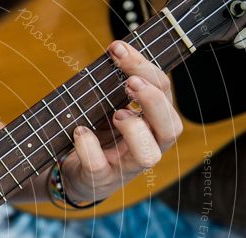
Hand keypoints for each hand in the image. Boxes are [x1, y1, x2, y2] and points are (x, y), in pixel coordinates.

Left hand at [60, 40, 183, 204]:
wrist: (75, 172)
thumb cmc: (98, 134)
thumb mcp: (110, 106)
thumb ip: (117, 86)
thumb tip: (116, 50)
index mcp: (154, 123)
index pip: (164, 91)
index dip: (145, 67)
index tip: (119, 49)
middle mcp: (148, 146)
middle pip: (170, 126)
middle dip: (153, 100)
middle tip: (129, 82)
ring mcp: (125, 167)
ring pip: (148, 155)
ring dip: (134, 129)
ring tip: (116, 113)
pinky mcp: (100, 180)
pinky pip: (99, 166)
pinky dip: (89, 147)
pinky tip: (79, 131)